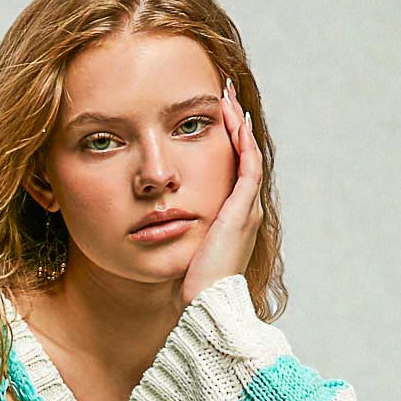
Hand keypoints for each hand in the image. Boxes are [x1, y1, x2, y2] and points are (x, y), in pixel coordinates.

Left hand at [173, 78, 263, 313]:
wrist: (206, 303)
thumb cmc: (191, 286)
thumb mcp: (183, 252)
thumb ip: (175, 233)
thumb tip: (153, 225)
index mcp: (233, 220)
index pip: (233, 171)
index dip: (225, 144)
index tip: (210, 119)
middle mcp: (245, 211)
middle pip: (243, 157)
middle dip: (233, 125)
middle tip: (224, 96)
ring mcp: (246, 209)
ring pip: (247, 155)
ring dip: (237, 124)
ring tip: (227, 98)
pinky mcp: (241, 210)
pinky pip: (246, 165)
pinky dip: (240, 140)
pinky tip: (231, 118)